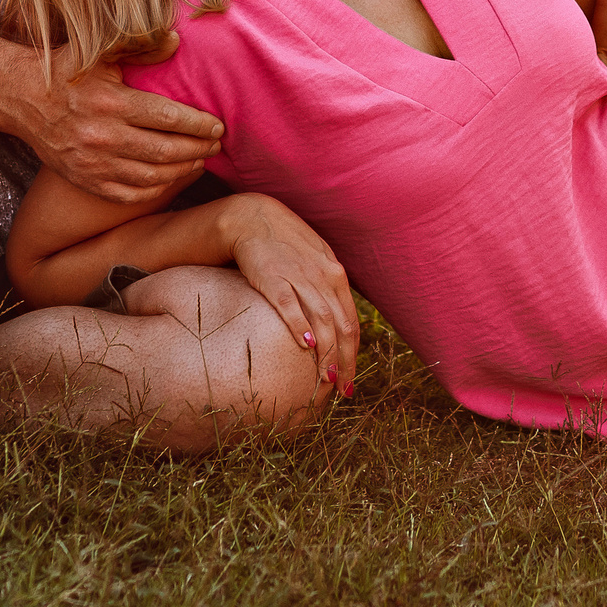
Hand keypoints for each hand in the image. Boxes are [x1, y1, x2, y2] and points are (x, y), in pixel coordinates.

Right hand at [20, 49, 225, 204]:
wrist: (22, 99)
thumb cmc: (66, 70)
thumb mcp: (100, 51)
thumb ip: (140, 47)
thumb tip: (176, 42)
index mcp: (111, 102)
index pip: (168, 118)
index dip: (198, 125)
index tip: (218, 126)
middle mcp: (103, 136)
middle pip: (165, 150)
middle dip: (198, 149)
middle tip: (216, 145)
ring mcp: (93, 163)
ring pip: (151, 177)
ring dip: (182, 171)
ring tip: (201, 161)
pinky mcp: (85, 180)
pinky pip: (128, 194)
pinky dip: (155, 190)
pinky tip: (170, 179)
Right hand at [224, 193, 361, 395]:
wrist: (253, 218)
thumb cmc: (285, 244)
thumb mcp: (315, 263)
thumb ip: (327, 289)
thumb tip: (334, 326)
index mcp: (336, 275)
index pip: (351, 321)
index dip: (353, 353)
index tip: (349, 379)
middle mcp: (324, 276)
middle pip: (341, 326)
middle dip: (344, 361)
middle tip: (341, 388)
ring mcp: (300, 276)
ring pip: (321, 320)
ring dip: (327, 352)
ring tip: (326, 379)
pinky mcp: (274, 277)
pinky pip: (290, 304)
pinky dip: (300, 325)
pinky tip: (305, 346)